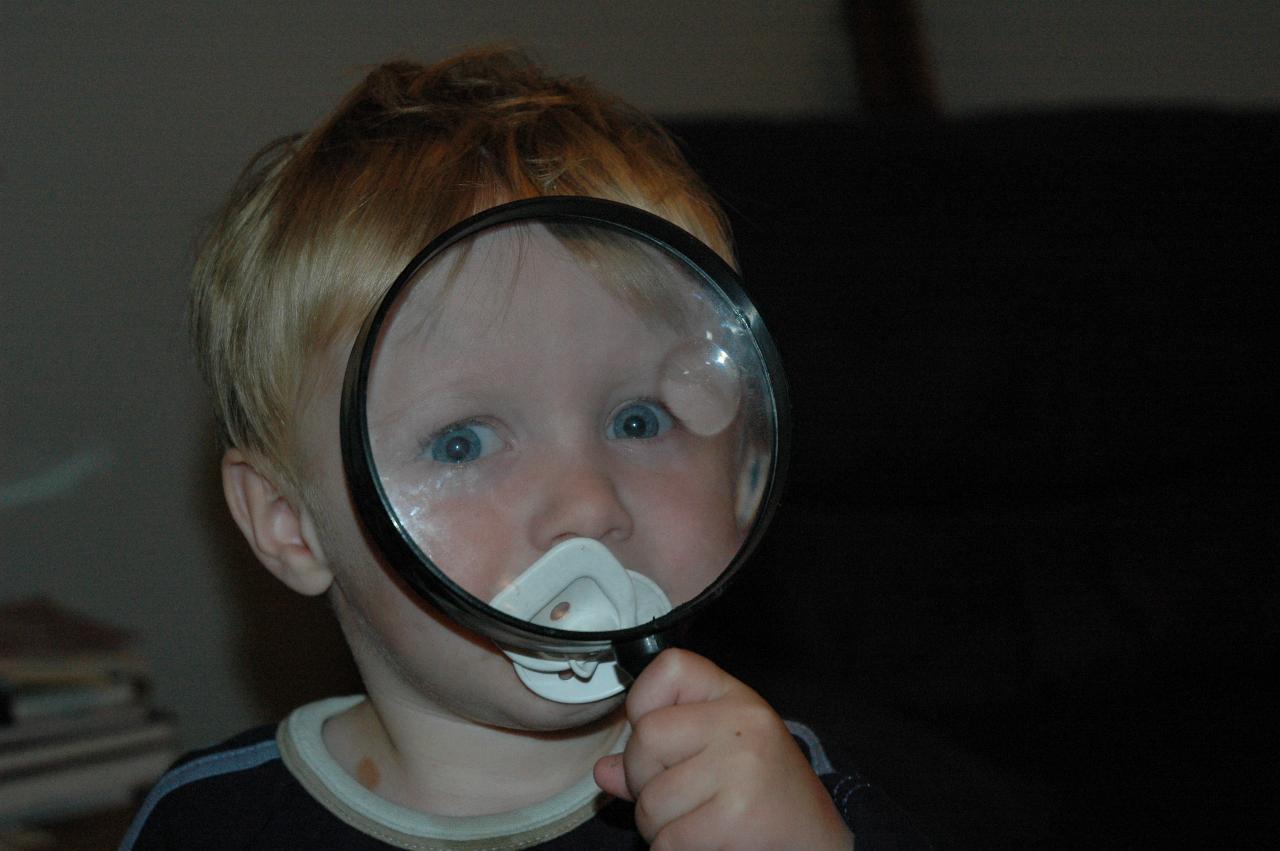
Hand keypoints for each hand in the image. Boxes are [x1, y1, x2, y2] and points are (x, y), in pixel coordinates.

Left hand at [593, 649, 852, 849]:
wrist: (817, 839)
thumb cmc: (763, 795)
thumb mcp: (719, 754)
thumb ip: (660, 756)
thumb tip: (605, 771)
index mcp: (735, 698)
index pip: (669, 668)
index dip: (644, 703)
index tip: (658, 741)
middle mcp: (742, 723)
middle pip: (646, 739)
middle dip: (644, 781)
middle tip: (675, 799)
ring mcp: (742, 767)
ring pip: (651, 800)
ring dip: (659, 827)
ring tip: (694, 825)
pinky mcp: (737, 816)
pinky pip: (669, 840)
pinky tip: (703, 844)